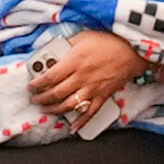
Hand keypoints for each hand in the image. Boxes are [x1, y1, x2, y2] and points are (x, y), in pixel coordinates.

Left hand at [27, 30, 146, 113]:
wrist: (132, 49)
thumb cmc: (109, 41)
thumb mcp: (83, 37)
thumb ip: (67, 46)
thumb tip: (54, 53)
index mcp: (74, 62)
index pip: (49, 77)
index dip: (37, 84)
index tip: (31, 86)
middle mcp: (81, 77)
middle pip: (56, 93)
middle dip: (42, 99)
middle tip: (35, 99)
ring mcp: (92, 89)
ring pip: (69, 105)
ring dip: (55, 110)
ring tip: (46, 110)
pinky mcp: (103, 96)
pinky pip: (90, 112)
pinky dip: (81, 122)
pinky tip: (73, 127)